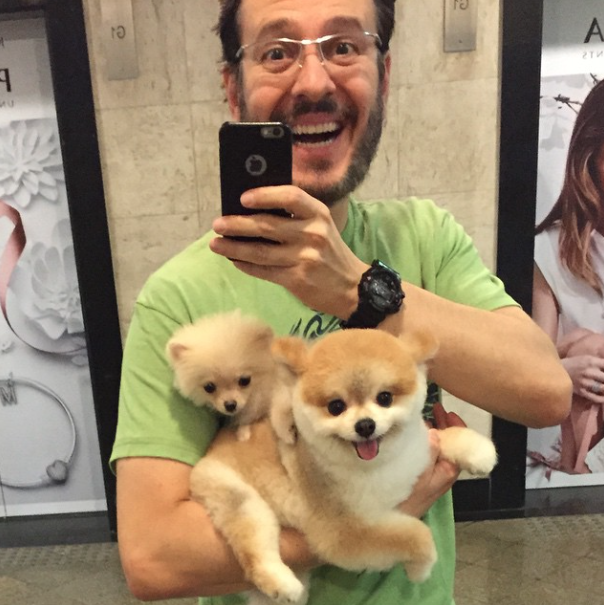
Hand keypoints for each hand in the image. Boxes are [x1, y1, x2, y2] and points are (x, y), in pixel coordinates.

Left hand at [210, 186, 367, 317]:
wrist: (353, 287)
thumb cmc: (331, 253)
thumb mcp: (322, 227)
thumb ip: (296, 217)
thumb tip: (253, 210)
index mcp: (319, 214)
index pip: (291, 196)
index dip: (265, 195)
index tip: (243, 198)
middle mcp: (313, 233)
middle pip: (267, 225)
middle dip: (237, 224)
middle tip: (218, 224)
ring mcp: (305, 257)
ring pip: (260, 251)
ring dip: (234, 247)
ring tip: (216, 244)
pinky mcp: (297, 279)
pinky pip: (264, 271)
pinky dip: (246, 265)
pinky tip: (234, 260)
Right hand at [398, 403, 463, 517]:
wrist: (391, 522)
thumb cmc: (406, 499)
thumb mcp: (419, 475)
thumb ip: (428, 454)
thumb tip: (434, 432)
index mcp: (447, 471)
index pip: (460, 445)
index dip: (457, 427)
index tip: (449, 413)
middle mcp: (443, 472)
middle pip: (450, 444)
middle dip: (445, 425)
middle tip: (436, 409)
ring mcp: (432, 475)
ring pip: (438, 448)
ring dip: (434, 431)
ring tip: (426, 416)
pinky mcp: (421, 477)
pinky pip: (427, 454)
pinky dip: (424, 441)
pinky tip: (415, 433)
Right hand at [561, 355, 603, 403]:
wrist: (555, 371)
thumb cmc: (573, 364)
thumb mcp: (586, 358)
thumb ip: (599, 363)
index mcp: (591, 361)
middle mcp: (589, 372)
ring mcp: (584, 382)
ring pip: (603, 388)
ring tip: (603, 388)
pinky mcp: (580, 391)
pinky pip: (595, 398)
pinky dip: (602, 399)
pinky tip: (603, 397)